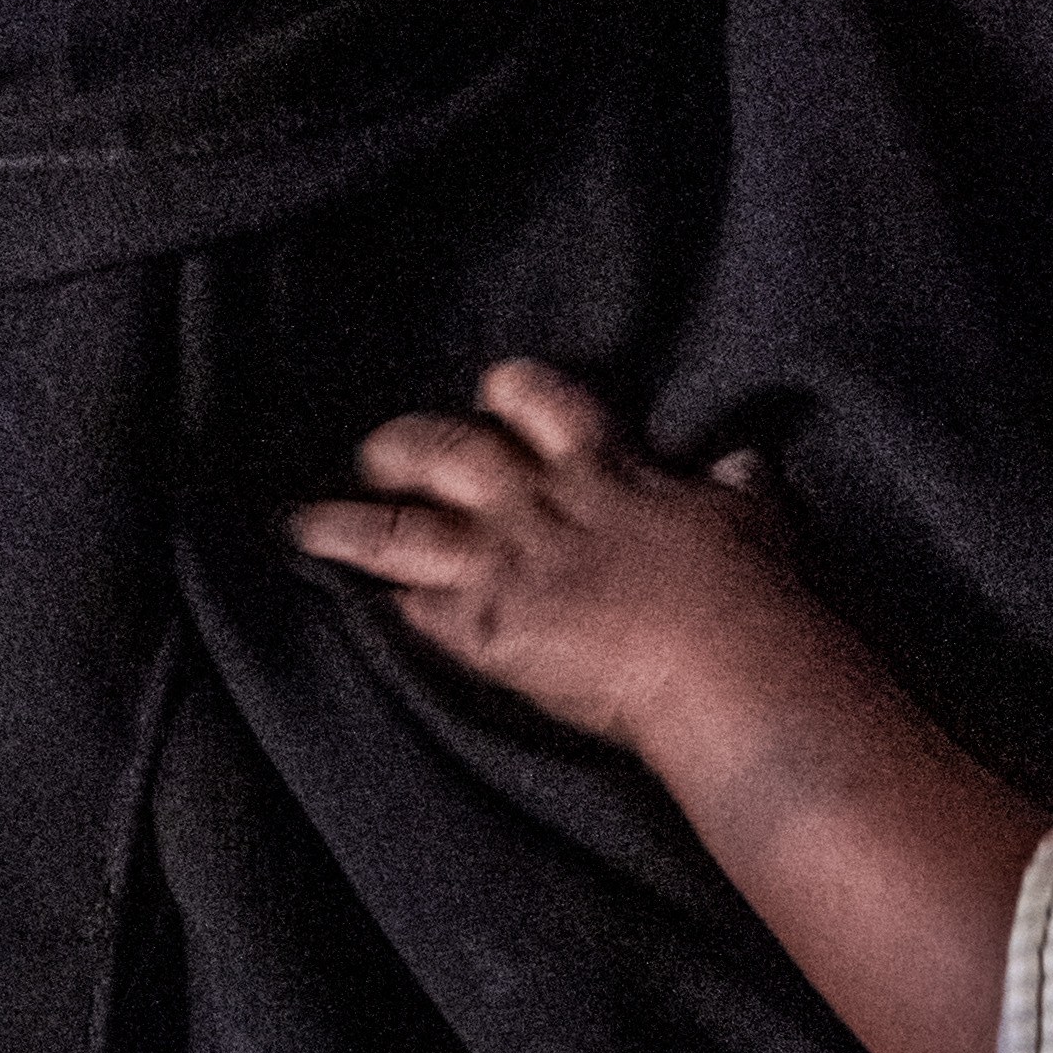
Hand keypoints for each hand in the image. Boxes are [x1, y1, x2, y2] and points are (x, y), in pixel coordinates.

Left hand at [286, 359, 826, 764]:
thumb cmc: (750, 592)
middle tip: (378, 448)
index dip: (507, 391)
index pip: (539, 400)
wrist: (724, 661)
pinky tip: (358, 608)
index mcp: (604, 469)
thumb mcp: (753, 518)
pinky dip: (387, 608)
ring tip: (298, 521)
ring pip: (398, 526)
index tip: (491, 391)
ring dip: (344, 522)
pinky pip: (414, 609)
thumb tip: (744, 462)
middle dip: (404, 444)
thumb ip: (737, 485)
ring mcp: (503, 565)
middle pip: (447, 449)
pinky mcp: (485, 630)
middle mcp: (539, 505)